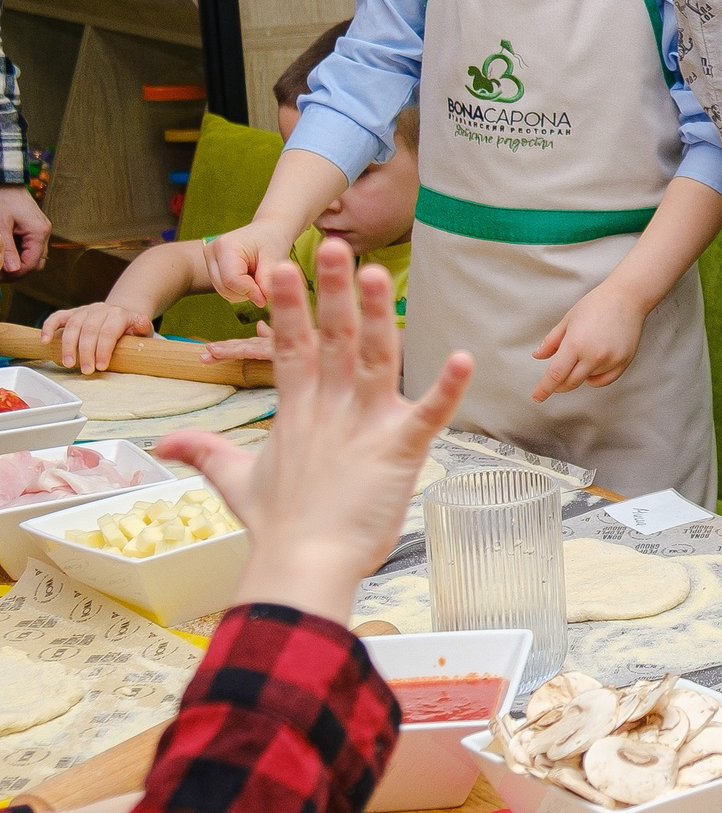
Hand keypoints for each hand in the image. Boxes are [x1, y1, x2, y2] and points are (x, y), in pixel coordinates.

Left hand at [0, 186, 48, 275]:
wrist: (6, 181)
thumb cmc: (2, 198)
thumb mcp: (0, 226)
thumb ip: (7, 249)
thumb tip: (12, 270)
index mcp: (38, 232)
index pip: (31, 263)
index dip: (15, 274)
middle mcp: (44, 233)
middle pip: (36, 263)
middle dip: (18, 271)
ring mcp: (41, 230)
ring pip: (34, 256)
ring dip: (18, 263)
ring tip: (1, 263)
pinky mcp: (35, 228)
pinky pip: (31, 247)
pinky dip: (19, 253)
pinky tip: (6, 252)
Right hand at [41, 301, 151, 373]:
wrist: (121, 316)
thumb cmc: (131, 329)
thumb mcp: (143, 330)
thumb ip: (143, 328)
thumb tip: (143, 322)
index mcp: (119, 314)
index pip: (108, 332)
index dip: (103, 350)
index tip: (101, 367)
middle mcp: (100, 310)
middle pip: (89, 330)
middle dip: (86, 352)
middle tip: (86, 371)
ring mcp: (84, 310)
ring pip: (72, 326)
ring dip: (68, 346)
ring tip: (69, 364)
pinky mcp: (71, 313)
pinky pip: (57, 317)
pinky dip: (48, 327)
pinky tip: (45, 341)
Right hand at [156, 239, 469, 621]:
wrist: (302, 567)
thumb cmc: (278, 528)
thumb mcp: (236, 482)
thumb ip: (206, 453)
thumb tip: (164, 445)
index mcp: (297, 411)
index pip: (291, 345)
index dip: (289, 305)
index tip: (282, 264)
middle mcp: (330, 410)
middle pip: (333, 339)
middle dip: (333, 291)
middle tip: (334, 245)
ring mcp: (365, 427)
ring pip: (375, 359)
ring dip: (377, 316)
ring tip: (378, 273)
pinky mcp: (399, 451)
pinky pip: (430, 415)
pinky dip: (448, 388)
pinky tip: (465, 358)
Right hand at [208, 218, 300, 306]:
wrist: (267, 232)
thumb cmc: (273, 242)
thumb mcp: (276, 259)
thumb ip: (268, 280)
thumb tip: (261, 301)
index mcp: (225, 246)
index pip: (231, 280)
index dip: (250, 292)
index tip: (267, 296)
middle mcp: (211, 252)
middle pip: (224, 288)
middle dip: (247, 292)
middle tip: (265, 282)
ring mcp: (209, 260)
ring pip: (224, 292)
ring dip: (244, 292)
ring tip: (258, 277)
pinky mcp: (212, 268)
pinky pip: (225, 290)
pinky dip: (240, 290)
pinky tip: (250, 278)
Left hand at [530, 281, 645, 400]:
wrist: (627, 297)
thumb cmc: (596, 304)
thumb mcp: (568, 320)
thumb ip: (552, 341)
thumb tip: (538, 356)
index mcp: (575, 344)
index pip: (555, 374)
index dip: (544, 388)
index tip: (537, 397)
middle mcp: (593, 355)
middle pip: (570, 382)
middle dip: (559, 385)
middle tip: (555, 381)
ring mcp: (610, 360)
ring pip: (588, 380)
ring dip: (579, 376)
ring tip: (582, 356)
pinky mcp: (623, 361)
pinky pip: (605, 380)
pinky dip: (595, 379)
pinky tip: (591, 370)